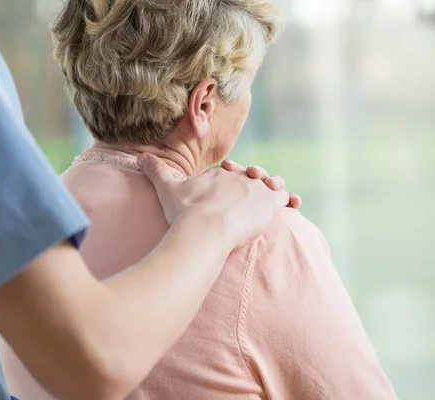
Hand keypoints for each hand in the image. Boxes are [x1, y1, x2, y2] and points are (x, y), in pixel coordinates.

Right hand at [137, 154, 289, 249]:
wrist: (205, 228)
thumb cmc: (185, 211)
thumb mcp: (167, 187)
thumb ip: (156, 170)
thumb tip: (140, 156)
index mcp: (219, 173)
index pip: (230, 173)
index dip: (229, 179)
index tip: (223, 188)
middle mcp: (239, 176)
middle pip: (250, 177)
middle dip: (249, 183)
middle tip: (243, 198)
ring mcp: (256, 187)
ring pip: (269, 184)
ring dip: (270, 189)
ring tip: (269, 198)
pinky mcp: (271, 201)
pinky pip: (285, 197)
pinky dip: (289, 199)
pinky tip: (294, 204)